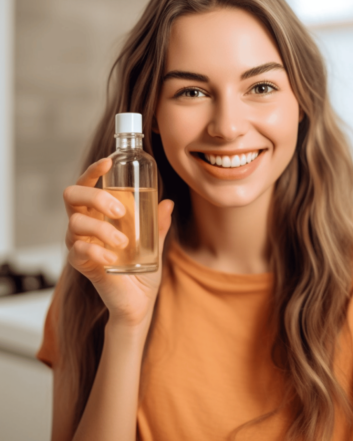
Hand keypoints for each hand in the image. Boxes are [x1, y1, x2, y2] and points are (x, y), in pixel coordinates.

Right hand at [63, 157, 173, 328]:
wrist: (139, 302)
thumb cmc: (142, 269)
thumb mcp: (155, 243)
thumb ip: (159, 224)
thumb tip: (168, 203)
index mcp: (99, 214)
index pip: (87, 185)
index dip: (93, 171)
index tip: (109, 162)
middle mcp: (85, 225)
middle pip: (72, 196)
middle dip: (96, 196)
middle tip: (121, 210)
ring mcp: (80, 243)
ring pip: (75, 223)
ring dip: (101, 229)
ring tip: (123, 243)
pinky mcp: (80, 264)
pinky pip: (78, 251)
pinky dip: (96, 251)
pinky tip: (112, 258)